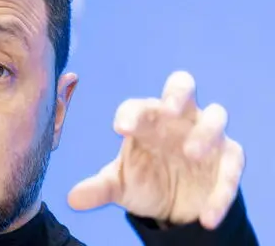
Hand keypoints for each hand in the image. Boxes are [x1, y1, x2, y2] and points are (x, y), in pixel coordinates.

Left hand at [67, 71, 245, 229]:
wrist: (173, 205)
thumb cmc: (143, 179)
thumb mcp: (119, 185)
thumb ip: (99, 188)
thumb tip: (72, 199)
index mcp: (147, 119)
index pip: (138, 106)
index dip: (130, 113)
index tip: (120, 128)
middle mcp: (177, 119)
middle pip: (182, 87)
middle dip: (177, 93)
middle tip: (169, 108)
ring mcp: (206, 136)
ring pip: (215, 117)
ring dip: (205, 132)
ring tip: (191, 153)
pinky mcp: (227, 159)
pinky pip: (232, 166)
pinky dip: (222, 190)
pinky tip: (207, 217)